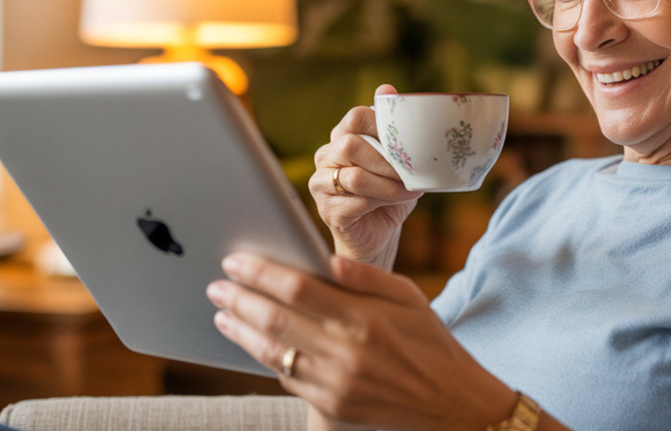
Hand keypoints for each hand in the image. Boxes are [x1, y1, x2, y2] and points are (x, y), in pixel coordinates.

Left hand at [206, 254, 515, 430]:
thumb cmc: (430, 342)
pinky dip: (268, 360)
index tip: (234, 260)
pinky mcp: (333, 409)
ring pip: (273, 354)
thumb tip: (324, 260)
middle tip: (216, 286)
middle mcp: (346, 352)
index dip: (260, 273)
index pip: (298, 288)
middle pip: (276, 320)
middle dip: (239, 300)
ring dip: (242, 332)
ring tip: (224, 314)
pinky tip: (256, 344)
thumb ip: (365, 277)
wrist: (454, 403)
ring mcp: (336, 385)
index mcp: (365, 318)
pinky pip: (289, 381)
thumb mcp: (409, 297)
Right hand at [308, 84, 420, 266]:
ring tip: (408, 191)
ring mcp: (321, 184)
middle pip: (350, 144)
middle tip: (410, 173)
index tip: (405, 142)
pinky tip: (397, 204)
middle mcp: (326, 157)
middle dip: (387, 160)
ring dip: (388, 185)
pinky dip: (382, 203)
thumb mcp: (397, 161)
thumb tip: (387, 88)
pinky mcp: (327, 211)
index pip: (355, 117)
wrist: (379, 234)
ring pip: (354, 176)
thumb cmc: (388, 194)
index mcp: (342, 138)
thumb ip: (393, 130)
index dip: (382, 125)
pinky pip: (355, 202)